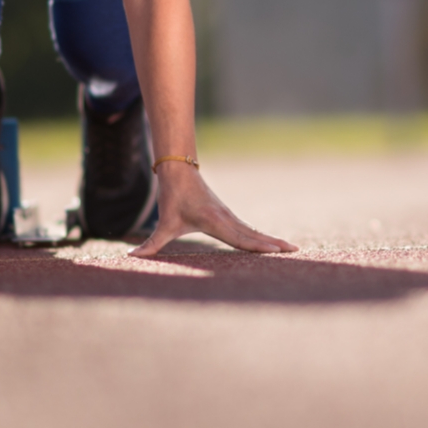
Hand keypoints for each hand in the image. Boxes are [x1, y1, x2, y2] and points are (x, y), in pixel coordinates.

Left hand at [131, 163, 295, 257]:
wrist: (179, 170)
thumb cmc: (172, 197)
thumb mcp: (163, 224)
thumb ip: (151, 244)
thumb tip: (131, 256)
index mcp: (215, 222)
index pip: (240, 238)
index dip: (258, 246)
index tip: (275, 251)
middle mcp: (227, 219)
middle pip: (254, 235)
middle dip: (274, 244)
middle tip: (295, 251)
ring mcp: (229, 217)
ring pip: (253, 232)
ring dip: (272, 240)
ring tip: (290, 249)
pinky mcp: (227, 217)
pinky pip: (248, 229)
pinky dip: (262, 237)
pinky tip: (271, 243)